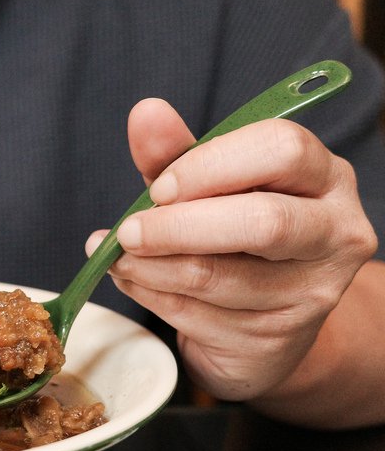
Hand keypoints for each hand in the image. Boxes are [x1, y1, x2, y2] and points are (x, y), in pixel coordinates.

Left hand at [86, 98, 377, 401]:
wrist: (263, 325)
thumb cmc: (234, 238)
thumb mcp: (207, 190)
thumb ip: (176, 154)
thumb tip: (145, 112)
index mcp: (324, 177)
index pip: (281, 150)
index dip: (209, 166)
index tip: (159, 187)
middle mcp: (335, 231)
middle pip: (263, 221)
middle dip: (178, 226)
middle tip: (127, 231)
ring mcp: (313, 292)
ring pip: (220, 277)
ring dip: (150, 267)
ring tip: (114, 256)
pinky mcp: (277, 338)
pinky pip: (197, 315)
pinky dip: (151, 295)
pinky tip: (132, 281)